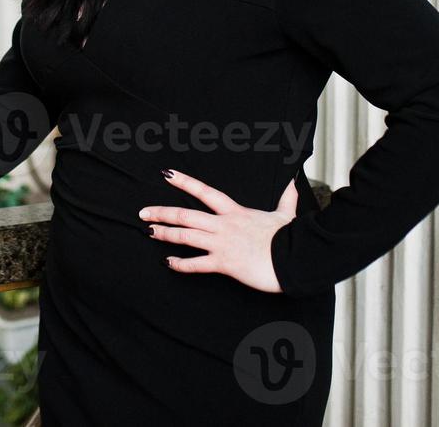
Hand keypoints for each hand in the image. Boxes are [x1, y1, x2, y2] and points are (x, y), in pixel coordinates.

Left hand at [140, 168, 296, 293]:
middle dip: (162, 213)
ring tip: (149, 232)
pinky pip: (196, 263)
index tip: (167, 174)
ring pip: (186, 236)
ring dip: (165, 234)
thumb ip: (286, 198)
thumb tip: (294, 183)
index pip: (205, 192)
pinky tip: (169, 263)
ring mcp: (222, 243)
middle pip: (186, 214)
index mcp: (235, 212)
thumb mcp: (285, 215)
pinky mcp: (224, 263)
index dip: (184, 182)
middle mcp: (224, 225)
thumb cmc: (288, 238)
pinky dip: (180, 264)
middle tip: (143, 213)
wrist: (294, 258)